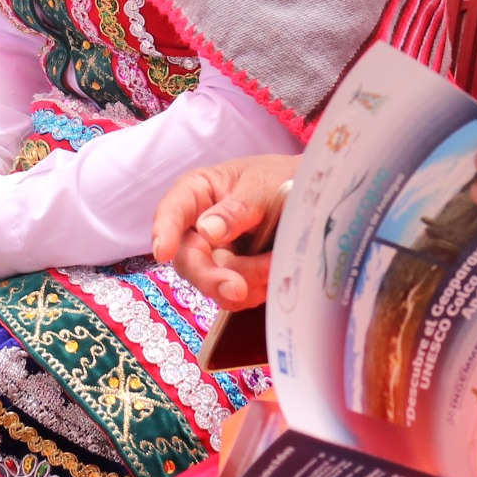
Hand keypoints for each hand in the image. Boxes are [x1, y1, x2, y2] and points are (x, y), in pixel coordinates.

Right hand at [153, 154, 296, 310]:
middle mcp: (199, 227)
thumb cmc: (282, 179)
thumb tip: (206, 231)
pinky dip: (256, 291)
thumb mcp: (262, 187)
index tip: (164, 252)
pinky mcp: (234, 276)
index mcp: (197, 194)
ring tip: (275, 262)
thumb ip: (236, 209)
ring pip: (213, 284)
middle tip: (238, 288)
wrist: (312, 200)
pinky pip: (235, 297)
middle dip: (212, 276)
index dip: (164, 232)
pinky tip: (274, 271)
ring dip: (247, 283)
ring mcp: (216, 255)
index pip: (171, 211)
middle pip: (188, 260)